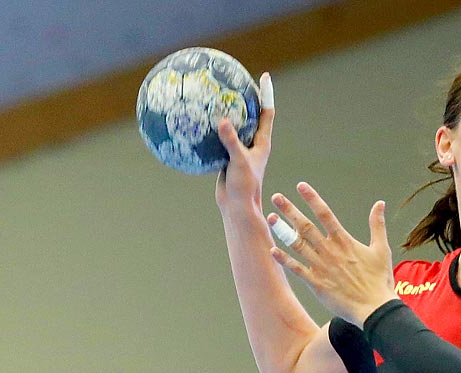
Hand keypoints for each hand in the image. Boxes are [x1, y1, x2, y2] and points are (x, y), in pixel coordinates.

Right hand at [216, 72, 274, 212]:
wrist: (236, 209)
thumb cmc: (244, 188)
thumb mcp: (239, 162)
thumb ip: (232, 141)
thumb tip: (223, 120)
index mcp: (261, 142)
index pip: (267, 112)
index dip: (266, 94)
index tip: (264, 76)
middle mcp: (252, 144)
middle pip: (249, 114)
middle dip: (243, 97)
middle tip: (234, 79)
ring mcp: (238, 150)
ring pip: (232, 126)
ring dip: (224, 113)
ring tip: (212, 95)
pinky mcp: (225, 158)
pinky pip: (216, 139)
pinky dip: (208, 130)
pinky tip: (194, 121)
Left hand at [269, 184, 393, 323]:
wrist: (375, 309)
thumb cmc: (379, 280)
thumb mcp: (381, 249)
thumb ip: (377, 225)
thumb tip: (380, 203)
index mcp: (344, 241)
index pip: (325, 214)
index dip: (312, 198)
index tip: (300, 186)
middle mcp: (329, 251)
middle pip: (305, 226)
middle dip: (290, 210)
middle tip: (277, 197)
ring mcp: (321, 267)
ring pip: (297, 244)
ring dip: (282, 230)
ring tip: (271, 218)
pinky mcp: (316, 283)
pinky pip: (296, 269)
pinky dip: (284, 259)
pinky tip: (273, 250)